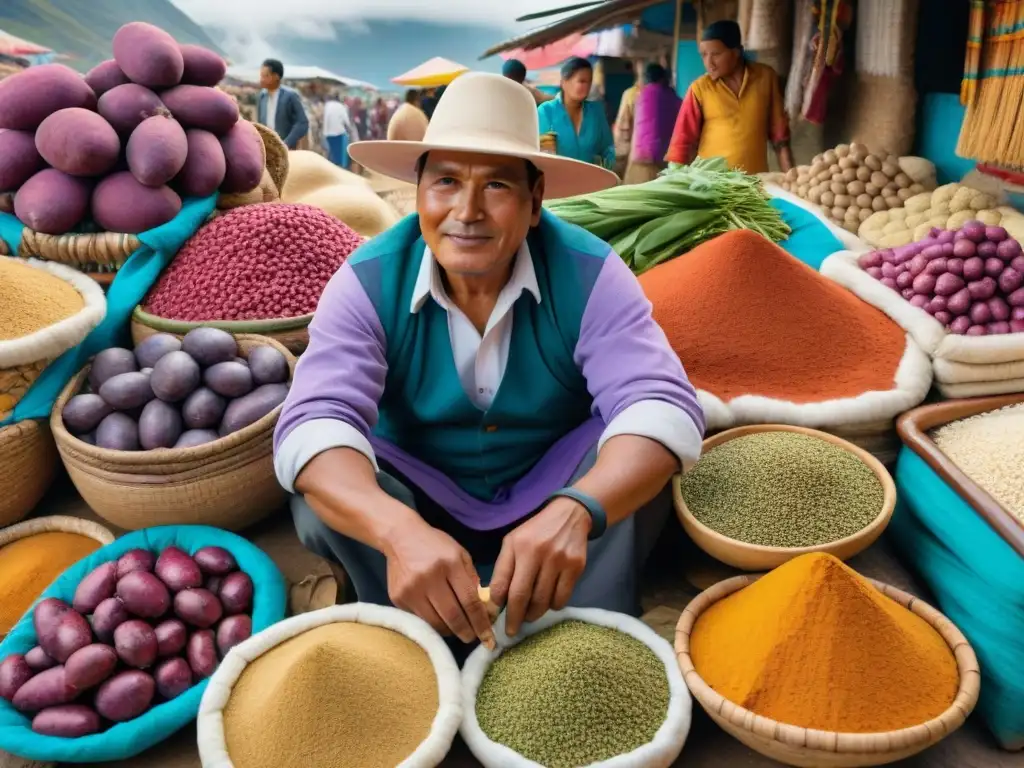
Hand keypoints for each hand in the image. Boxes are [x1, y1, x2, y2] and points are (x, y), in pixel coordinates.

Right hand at [383, 523, 495, 648]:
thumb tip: (482, 609)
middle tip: (473, 638)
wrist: (400, 537)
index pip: (469, 600)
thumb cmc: (435, 545)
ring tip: (457, 630)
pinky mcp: (398, 598)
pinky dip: (433, 623)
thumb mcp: (460, 554)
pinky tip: (439, 620)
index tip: (488, 637)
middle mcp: (429, 577)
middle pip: (452, 616)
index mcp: (450, 564)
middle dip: (466, 632)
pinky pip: (420, 619)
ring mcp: (411, 589)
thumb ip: (471, 579)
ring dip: (450, 631)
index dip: (481, 622)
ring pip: (435, 623)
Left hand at [490, 498, 589, 635]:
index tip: (494, 619)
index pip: (502, 585)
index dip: (497, 606)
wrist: (569, 516)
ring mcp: (559, 561)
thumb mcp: (512, 542)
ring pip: (543, 602)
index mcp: (518, 546)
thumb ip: (503, 568)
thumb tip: (496, 600)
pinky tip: (548, 602)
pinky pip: (561, 599)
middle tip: (511, 630)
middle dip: (514, 618)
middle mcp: (538, 553)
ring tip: (529, 615)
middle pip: (522, 597)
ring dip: (533, 614)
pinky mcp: (576, 568)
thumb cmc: (535, 532)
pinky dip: (552, 606)